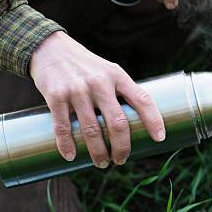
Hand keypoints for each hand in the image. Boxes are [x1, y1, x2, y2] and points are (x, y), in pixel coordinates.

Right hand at [30, 32, 165, 167]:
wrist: (51, 48)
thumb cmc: (87, 66)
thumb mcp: (109, 71)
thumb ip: (121, 93)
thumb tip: (137, 124)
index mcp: (118, 76)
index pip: (142, 99)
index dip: (154, 120)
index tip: (160, 138)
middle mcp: (100, 82)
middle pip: (117, 122)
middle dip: (122, 147)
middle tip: (121, 160)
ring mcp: (77, 90)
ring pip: (92, 130)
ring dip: (98, 152)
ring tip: (102, 163)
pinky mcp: (56, 96)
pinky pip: (63, 127)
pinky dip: (67, 145)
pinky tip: (72, 156)